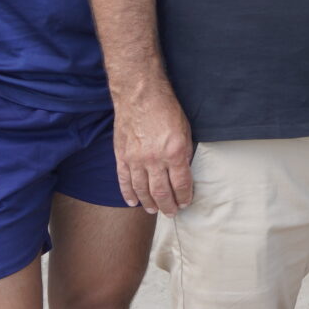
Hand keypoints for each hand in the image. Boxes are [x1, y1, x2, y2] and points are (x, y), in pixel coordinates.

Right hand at [115, 87, 194, 214]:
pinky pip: (124, 180)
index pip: (181, 184)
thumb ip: (184, 152)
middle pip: (162, 192)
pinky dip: (128, 194)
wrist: (140, 95)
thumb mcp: (185, 130)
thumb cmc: (166, 109)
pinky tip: (133, 202)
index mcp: (174, 152)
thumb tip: (183, 171)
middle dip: (168, 206)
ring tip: (154, 211)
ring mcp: (136, 159)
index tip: (186, 202)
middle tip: (172, 213)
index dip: (184, 196)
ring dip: (149, 203)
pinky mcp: (122, 156)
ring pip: (142, 190)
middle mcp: (155, 159)